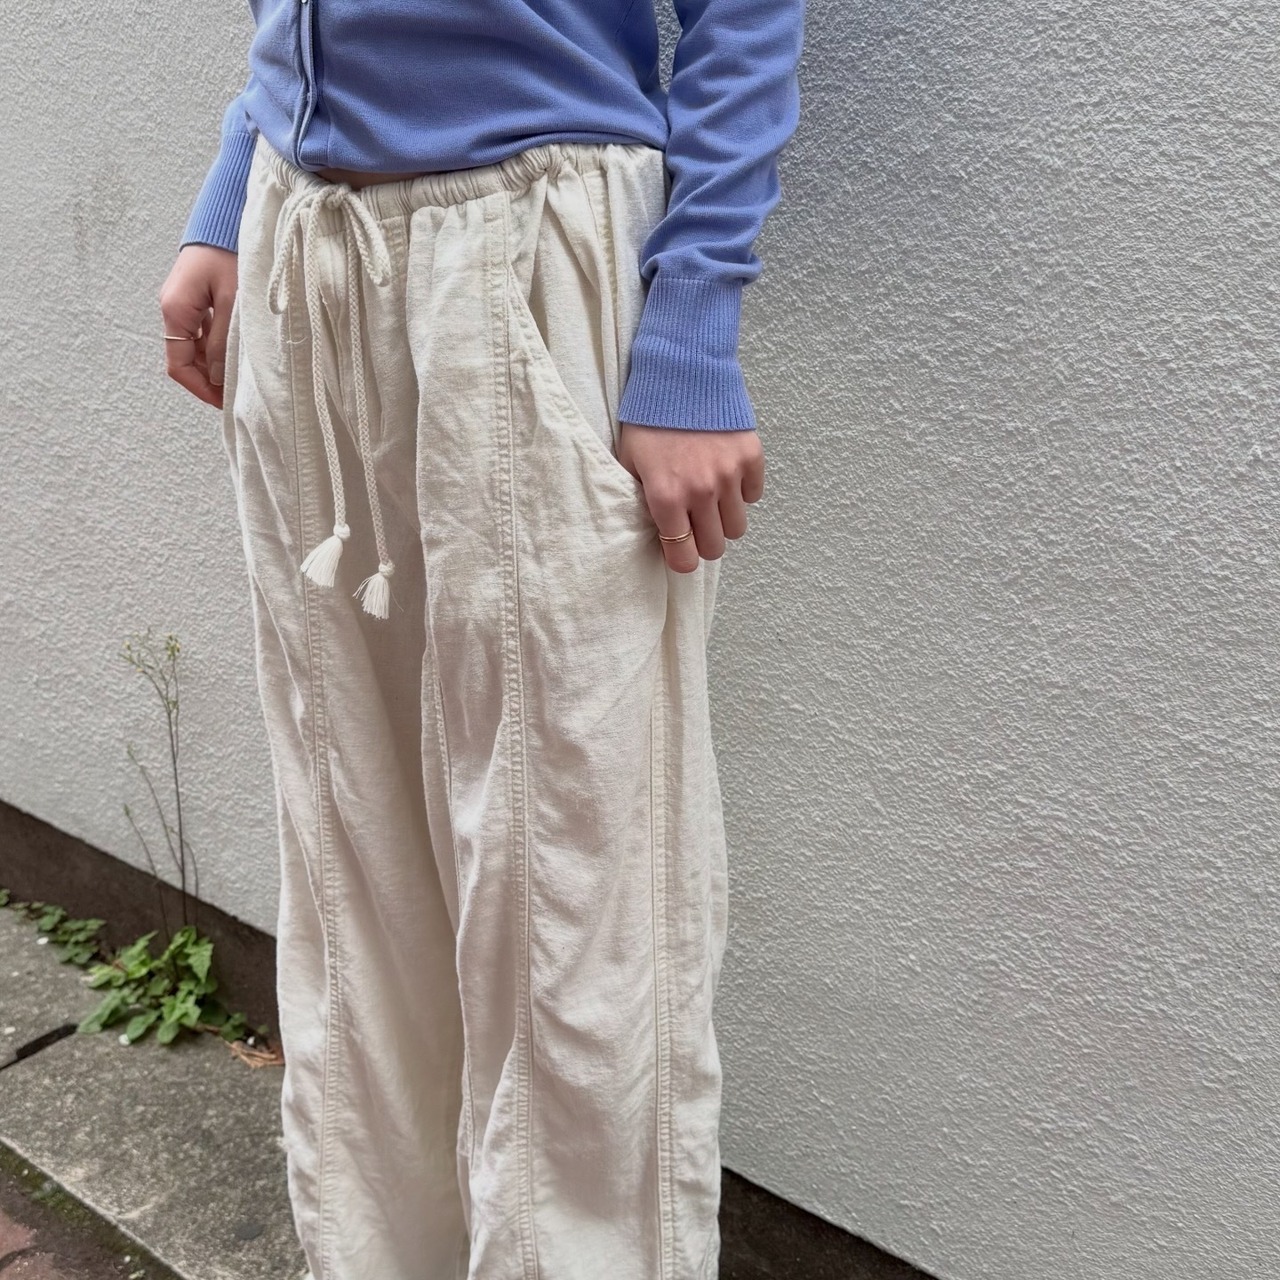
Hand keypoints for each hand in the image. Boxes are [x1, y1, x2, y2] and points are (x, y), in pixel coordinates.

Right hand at [159, 244, 238, 408]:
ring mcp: (185, 304)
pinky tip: (240, 351)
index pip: (179, 365)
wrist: (226, 218)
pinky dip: (220, 346)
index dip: (200, 388)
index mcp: (175, 311)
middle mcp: (174, 309)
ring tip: (243, 375)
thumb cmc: (230, 254)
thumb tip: (217, 379)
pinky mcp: (198, 298)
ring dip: (216, 363)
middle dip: (210, 379)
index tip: (224, 402)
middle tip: (239, 393)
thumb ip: (222, 343)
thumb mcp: (232, 303)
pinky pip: (205, 332)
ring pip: (197, 347)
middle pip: (187, 358)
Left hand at [618, 422, 764, 572]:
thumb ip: (641, 498)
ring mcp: (729, 475)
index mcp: (667, 497)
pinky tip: (726, 475)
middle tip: (695, 524)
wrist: (681, 371)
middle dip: (704, 541)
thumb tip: (656, 527)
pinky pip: (753, 495)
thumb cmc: (648, 417)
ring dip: (724, 520)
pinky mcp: (750, 456)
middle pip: (715, 548)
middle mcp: (701, 492)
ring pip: (738, 527)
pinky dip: (742, 491)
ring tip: (711, 500)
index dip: (681, 559)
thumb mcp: (628, 461)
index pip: (684, 558)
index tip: (679, 550)